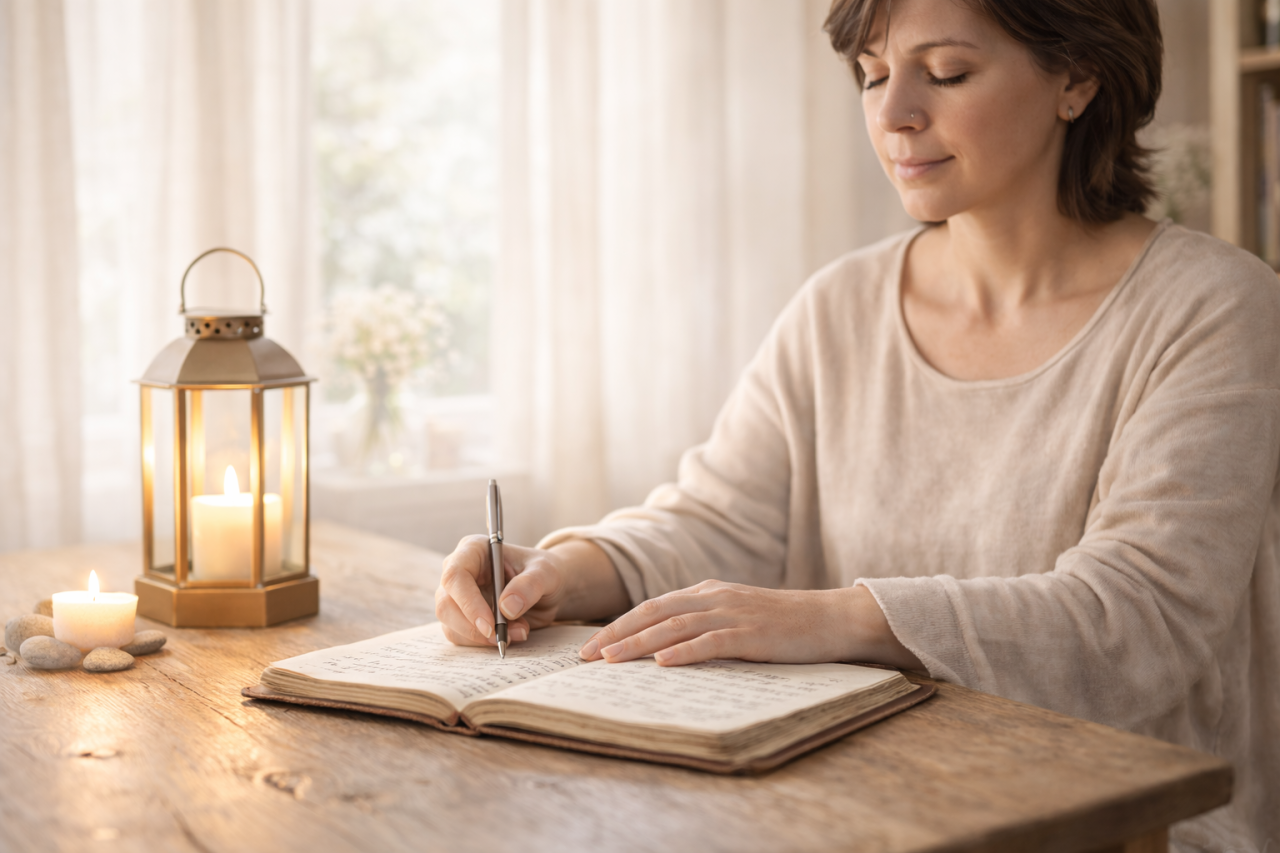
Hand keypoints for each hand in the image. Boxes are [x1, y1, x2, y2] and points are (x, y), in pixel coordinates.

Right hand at [435, 536, 630, 647]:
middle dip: (474, 627)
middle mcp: (458, 573)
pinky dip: (485, 643)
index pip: (455, 576)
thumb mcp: (546, 572)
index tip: (491, 625)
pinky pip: (461, 637)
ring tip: (519, 631)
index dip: (468, 603)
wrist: (547, 590)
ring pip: (451, 625)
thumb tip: (507, 607)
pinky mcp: (462, 618)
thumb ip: (530, 585)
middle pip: (446, 604)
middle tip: (504, 637)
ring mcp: (457, 597)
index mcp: (473, 550)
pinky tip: (511, 634)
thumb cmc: (543, 572)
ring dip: (483, 638)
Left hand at [577, 580, 921, 668]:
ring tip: (611, 660)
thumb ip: (702, 626)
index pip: (651, 607)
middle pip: (653, 613)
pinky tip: (663, 664)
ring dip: (640, 644)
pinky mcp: (753, 633)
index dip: (618, 625)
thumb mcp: (735, 617)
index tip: (590, 647)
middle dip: (616, 634)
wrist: (832, 618)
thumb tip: (662, 651)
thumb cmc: (783, 625)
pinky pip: (713, 642)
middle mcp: (714, 597)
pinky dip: (685, 652)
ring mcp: (733, 613)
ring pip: (675, 626)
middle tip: (585, 657)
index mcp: (706, 592)